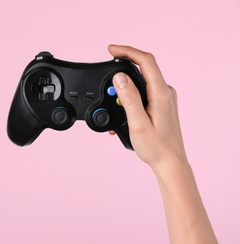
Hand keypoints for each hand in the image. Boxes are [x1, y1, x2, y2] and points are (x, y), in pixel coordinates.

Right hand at [108, 45, 186, 170]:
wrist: (169, 162)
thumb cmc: (156, 147)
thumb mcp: (137, 123)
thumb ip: (129, 98)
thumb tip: (119, 77)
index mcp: (161, 93)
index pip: (146, 61)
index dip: (127, 51)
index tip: (111, 49)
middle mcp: (165, 92)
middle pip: (143, 68)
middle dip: (122, 66)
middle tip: (105, 72)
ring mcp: (163, 98)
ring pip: (141, 80)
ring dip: (124, 84)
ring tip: (110, 97)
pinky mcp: (160, 104)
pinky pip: (143, 91)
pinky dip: (129, 94)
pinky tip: (120, 108)